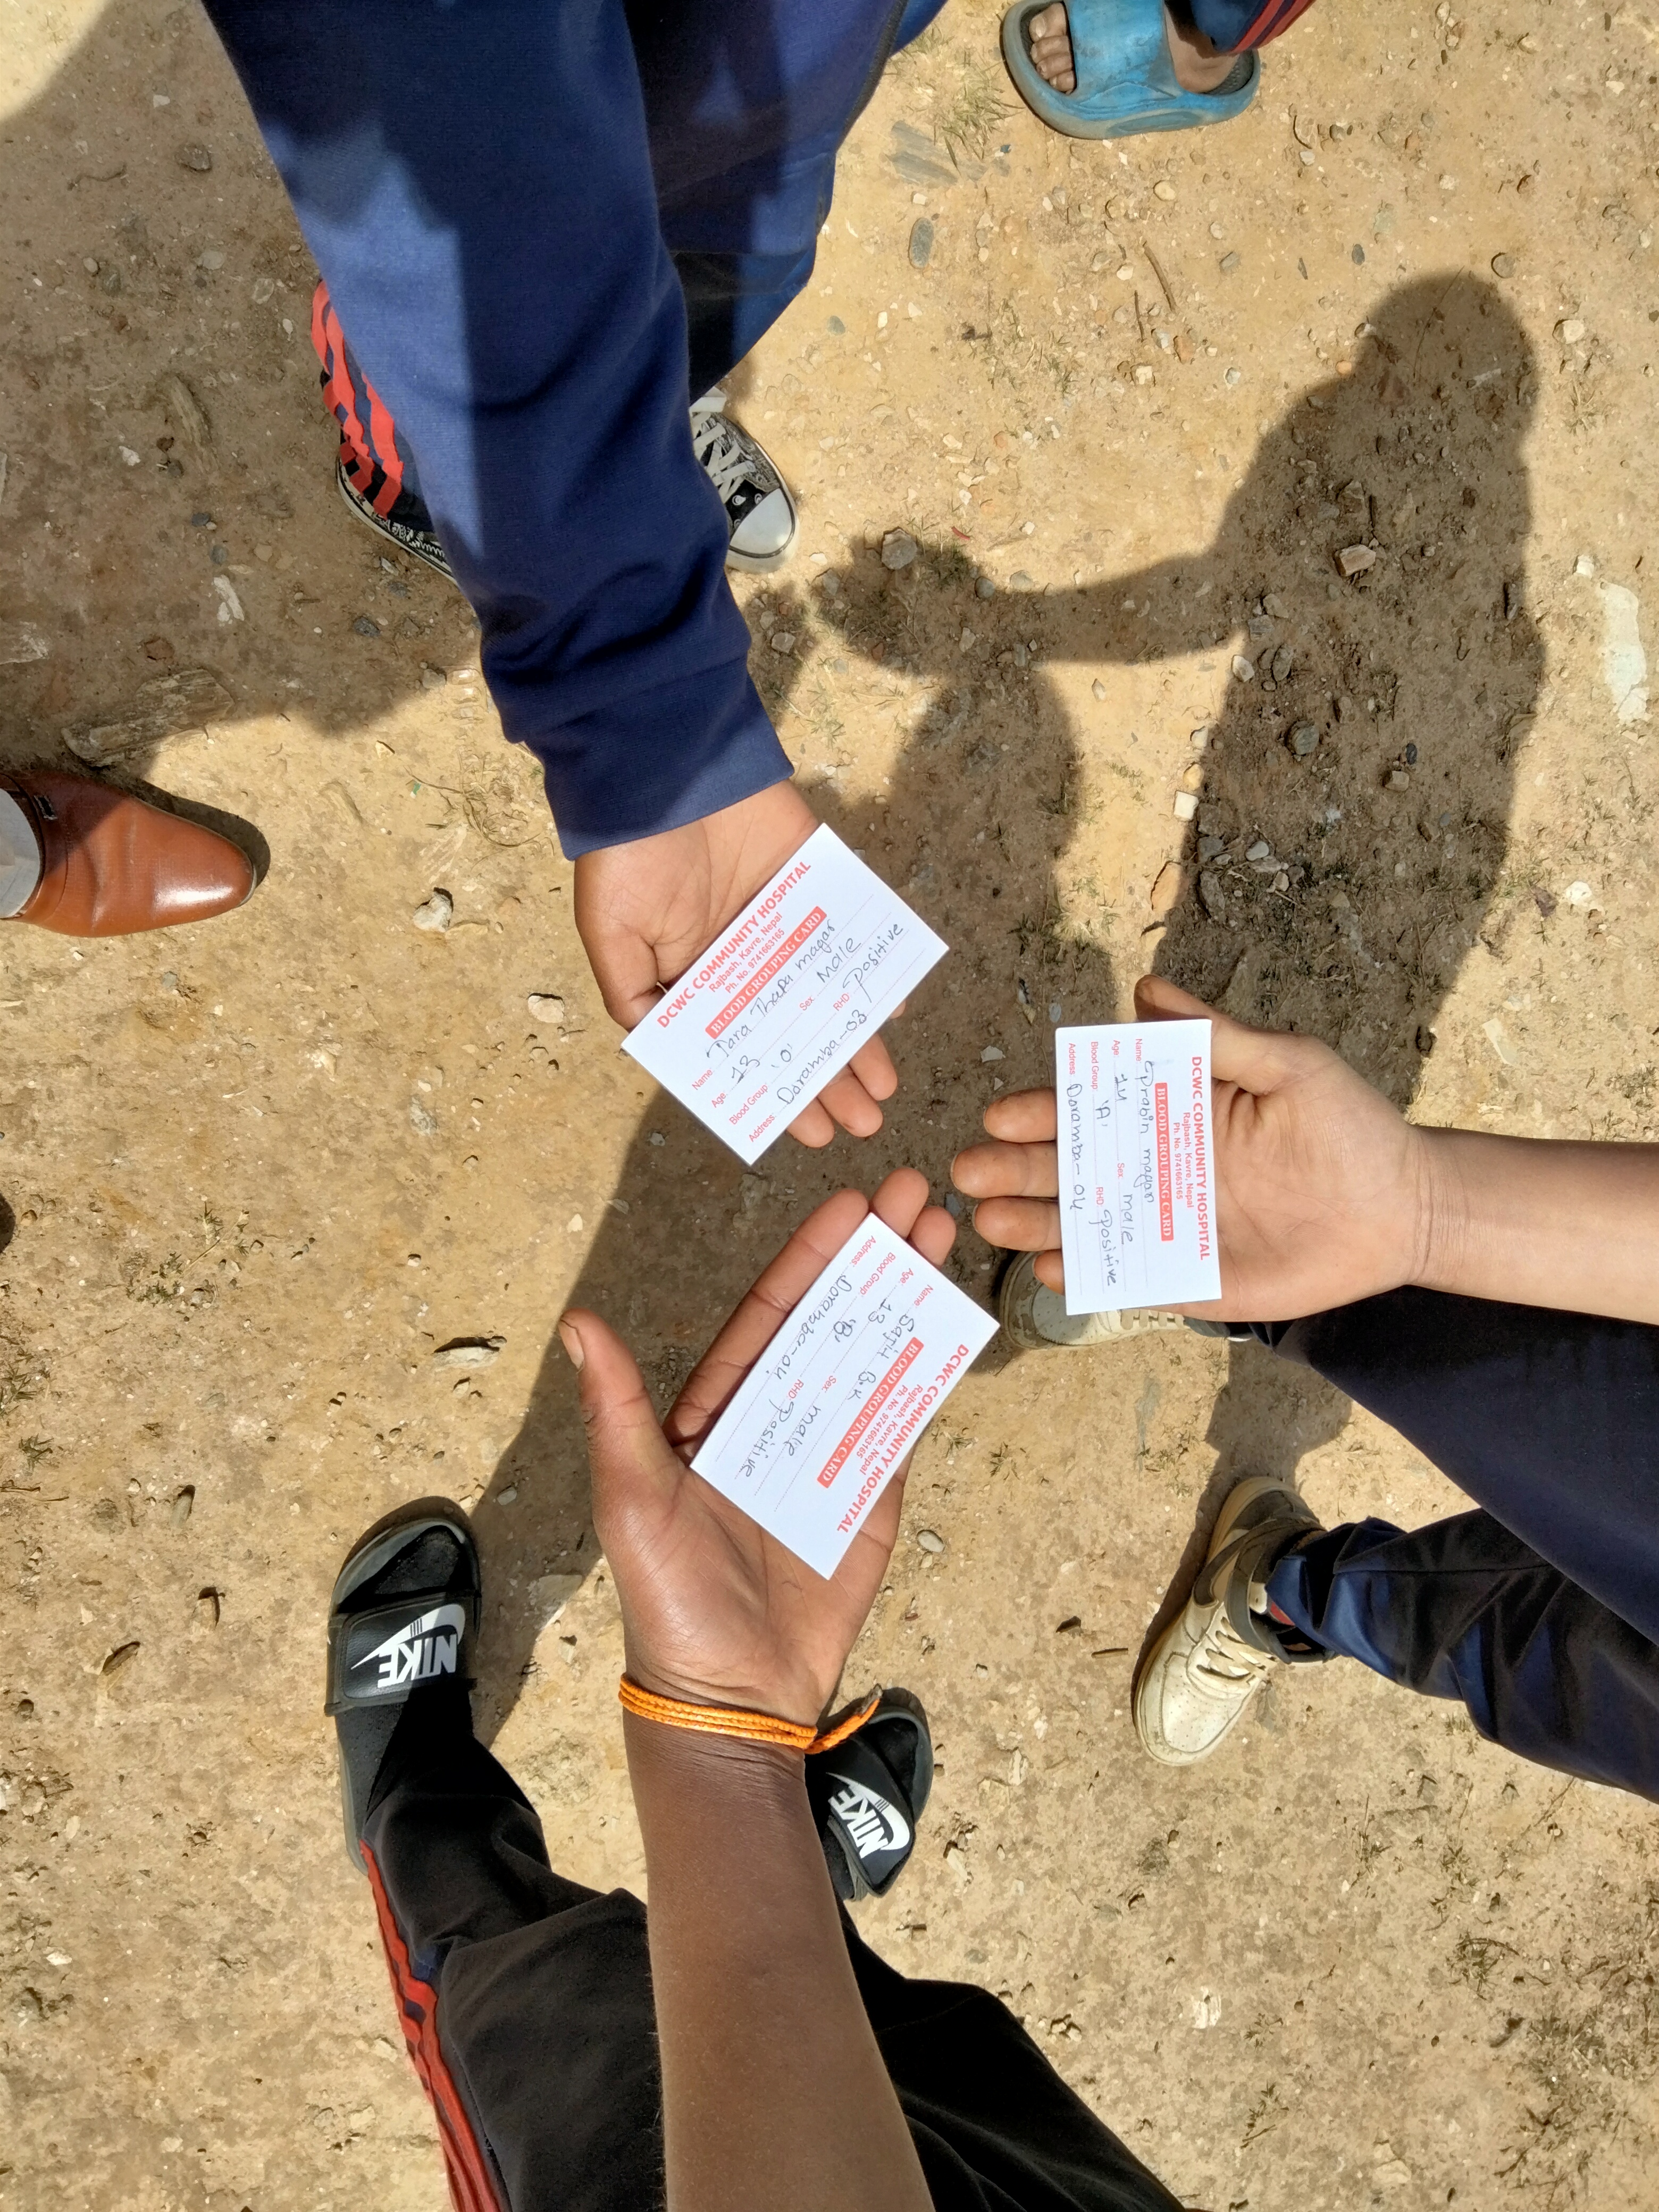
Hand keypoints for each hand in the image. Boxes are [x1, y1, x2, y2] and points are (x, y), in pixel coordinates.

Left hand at [559, 1169, 955, 1724]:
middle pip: (833, 1318)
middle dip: (873, 1254)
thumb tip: (579, 1321)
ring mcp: (831, 1449)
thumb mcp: (633, 1496)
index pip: (771, 1313)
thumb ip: (618, 1408)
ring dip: (909, 1293)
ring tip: (942, 1229)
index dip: (810, 1257)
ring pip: (876, 1353)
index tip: (848, 1203)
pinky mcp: (874, 1488)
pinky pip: (906, 1416)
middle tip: (915, 1190)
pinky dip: (930, 1366)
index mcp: (720, 1408)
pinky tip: (955, 1315)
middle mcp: (778, 1416)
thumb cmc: (669, 1596)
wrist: (733, 1690)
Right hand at [573, 781, 899, 1146]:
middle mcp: (746, 960)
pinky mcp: (818, 883)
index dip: (773, 1093)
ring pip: (828, 995)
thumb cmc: (628, 855)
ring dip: (859, 1041)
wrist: (663, 763)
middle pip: (795, 1032)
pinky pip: (853, 935)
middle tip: (864, 1124)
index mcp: (696, 979)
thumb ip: (636, 997)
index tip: (805, 1131)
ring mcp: (785, 923)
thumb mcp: (612, 936)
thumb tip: (664, 1055)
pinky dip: (874, 969)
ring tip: (885, 1087)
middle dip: (828, 1081)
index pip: (743, 1050)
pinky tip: (894, 1009)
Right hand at [952, 974, 1430, 1321]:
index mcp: (1170, 1111)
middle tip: (967, 1171)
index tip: (1000, 1113)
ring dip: (1033, 1222)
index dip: (1043, 1110)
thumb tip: (1145, 989)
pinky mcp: (1187, 1277)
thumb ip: (1215, 1036)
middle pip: (1071, 1167)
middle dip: (1015, 1168)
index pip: (1092, 1107)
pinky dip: (1086, 1274)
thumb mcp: (1288, 1066)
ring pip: (1083, 1222)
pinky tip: (1051, 1269)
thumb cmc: (1348, 1128)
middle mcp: (1157, 1166)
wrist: (1401, 1210)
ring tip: (988, 1221)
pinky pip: (1124, 1275)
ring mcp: (1166, 1224)